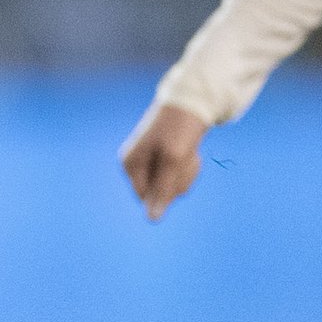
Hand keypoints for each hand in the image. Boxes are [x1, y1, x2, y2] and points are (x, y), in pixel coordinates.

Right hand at [119, 101, 208, 219]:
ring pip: (172, 186)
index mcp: (130, 164)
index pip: (147, 197)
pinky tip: (191, 150)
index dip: (166, 188)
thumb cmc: (179, 129)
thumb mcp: (173, 160)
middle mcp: (137, 165)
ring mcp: (150, 163)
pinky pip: (178, 176)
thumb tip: (152, 220)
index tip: (177, 166)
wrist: (192, 101)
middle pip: (160, 194)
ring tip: (189, 150)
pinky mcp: (163, 159)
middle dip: (178, 179)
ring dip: (186, 172)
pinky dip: (188, 166)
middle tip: (185, 155)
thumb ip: (163, 190)